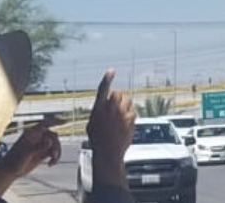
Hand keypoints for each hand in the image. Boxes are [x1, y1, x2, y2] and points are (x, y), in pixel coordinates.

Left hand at [0, 117, 60, 195]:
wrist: (10, 171)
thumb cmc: (14, 160)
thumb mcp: (26, 153)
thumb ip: (39, 146)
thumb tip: (50, 141)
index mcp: (31, 134)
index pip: (45, 124)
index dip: (55, 121)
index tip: (65, 122)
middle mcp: (37, 138)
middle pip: (53, 136)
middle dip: (56, 145)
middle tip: (54, 155)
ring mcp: (40, 146)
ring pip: (55, 145)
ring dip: (57, 153)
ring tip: (53, 161)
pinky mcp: (42, 154)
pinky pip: (53, 152)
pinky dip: (55, 158)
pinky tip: (51, 164)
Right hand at [87, 70, 134, 189]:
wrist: (108, 153)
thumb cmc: (98, 140)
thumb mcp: (92, 124)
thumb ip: (98, 112)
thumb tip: (103, 106)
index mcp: (98, 109)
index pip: (102, 90)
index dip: (107, 79)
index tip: (111, 71)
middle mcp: (110, 109)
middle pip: (118, 94)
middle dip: (118, 99)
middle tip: (116, 109)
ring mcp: (121, 114)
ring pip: (127, 101)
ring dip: (125, 107)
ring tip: (120, 119)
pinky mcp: (130, 119)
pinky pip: (132, 112)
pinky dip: (130, 117)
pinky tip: (125, 126)